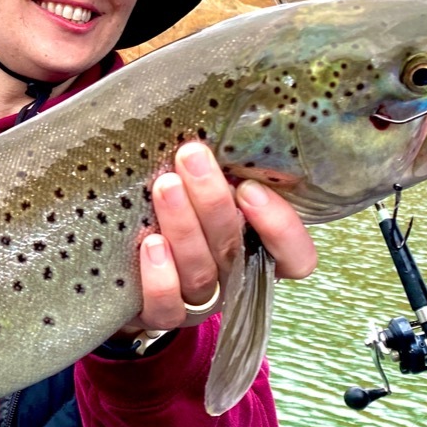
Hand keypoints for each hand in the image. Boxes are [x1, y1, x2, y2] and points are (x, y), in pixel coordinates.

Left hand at [130, 141, 316, 333]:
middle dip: (213, 201)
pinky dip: (160, 277)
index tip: (250, 187)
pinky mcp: (161, 315)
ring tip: (165, 186)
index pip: (296, 257)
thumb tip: (209, 111)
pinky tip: (150, 244)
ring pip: (200, 272)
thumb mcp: (206, 190)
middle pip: (234, 249)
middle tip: (192, 156)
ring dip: (183, 226)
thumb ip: (221, 168)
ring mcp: (199, 301)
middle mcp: (234, 279)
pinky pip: (166, 306)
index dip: (281, 228)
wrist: (130, 272)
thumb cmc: (179, 213)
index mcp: (258, 252)